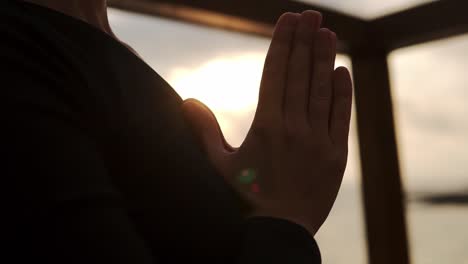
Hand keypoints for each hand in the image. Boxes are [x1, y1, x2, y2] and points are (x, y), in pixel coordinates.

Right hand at [181, 11, 352, 235]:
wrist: (279, 232)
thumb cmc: (245, 199)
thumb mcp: (219, 165)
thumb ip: (204, 130)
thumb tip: (187, 100)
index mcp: (266, 125)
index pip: (275, 73)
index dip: (282, 43)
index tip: (288, 20)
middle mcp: (294, 127)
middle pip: (300, 74)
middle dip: (305, 40)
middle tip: (311, 15)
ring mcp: (318, 140)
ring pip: (322, 90)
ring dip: (324, 58)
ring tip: (327, 32)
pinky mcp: (336, 155)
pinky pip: (341, 117)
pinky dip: (342, 92)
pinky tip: (341, 71)